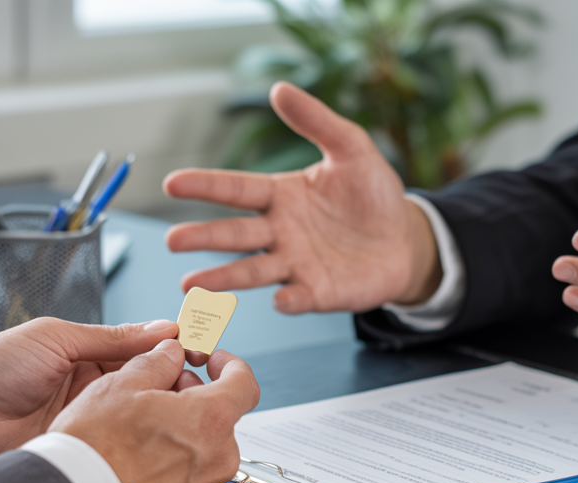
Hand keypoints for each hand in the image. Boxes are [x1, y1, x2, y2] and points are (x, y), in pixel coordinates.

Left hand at [0, 318, 181, 480]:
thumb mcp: (54, 339)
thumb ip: (111, 336)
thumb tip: (163, 329)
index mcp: (90, 356)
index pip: (148, 350)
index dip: (178, 350)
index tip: (205, 351)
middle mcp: (98, 389)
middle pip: (155, 385)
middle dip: (181, 384)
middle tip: (199, 387)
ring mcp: (96, 423)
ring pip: (147, 417)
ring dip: (167, 413)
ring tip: (186, 410)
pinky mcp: (90, 452)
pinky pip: (126, 447)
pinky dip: (147, 443)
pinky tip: (164, 440)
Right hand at [49, 340, 259, 482]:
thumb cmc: (93, 449)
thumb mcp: (119, 386)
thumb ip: (157, 363)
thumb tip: (170, 354)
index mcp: (210, 420)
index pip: (245, 384)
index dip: (230, 366)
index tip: (214, 362)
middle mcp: (219, 460)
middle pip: (219, 421)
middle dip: (194, 403)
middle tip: (159, 397)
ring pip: (204, 455)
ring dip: (183, 441)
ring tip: (140, 438)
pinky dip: (172, 474)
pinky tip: (139, 470)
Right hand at [162, 81, 440, 312]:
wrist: (405, 239)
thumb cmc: (373, 194)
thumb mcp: (352, 149)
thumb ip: (317, 121)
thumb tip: (279, 88)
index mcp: (281, 196)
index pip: (236, 189)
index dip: (205, 185)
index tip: (171, 182)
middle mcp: (279, 232)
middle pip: (235, 234)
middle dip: (203, 237)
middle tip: (171, 240)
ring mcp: (296, 265)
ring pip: (253, 272)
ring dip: (223, 278)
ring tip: (190, 285)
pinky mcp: (318, 293)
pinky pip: (299, 297)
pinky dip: (288, 299)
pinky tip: (280, 298)